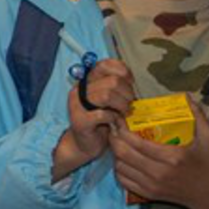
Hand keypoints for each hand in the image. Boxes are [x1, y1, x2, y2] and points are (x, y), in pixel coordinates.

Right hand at [55, 59, 130, 179]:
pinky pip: (103, 114)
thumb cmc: (100, 120)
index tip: (130, 83)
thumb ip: (115, 87)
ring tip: (125, 112)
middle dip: (127, 93)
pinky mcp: (80, 121)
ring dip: (122, 105)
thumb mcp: (108, 100)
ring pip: (107, 95)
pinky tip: (115, 122)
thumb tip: (131, 81)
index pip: (105, 64)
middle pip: (111, 81)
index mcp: (87, 81)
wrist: (84, 144)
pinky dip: (114, 118)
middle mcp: (79, 90)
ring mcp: (77, 105)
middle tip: (130, 104)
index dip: (122, 71)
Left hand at [109, 108, 208, 208]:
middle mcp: (158, 172)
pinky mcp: (148, 194)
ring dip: (115, 153)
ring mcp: (152, 185)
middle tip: (114, 128)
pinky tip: (124, 159)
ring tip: (118, 142)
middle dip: (114, 138)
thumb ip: (198, 115)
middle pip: (123, 153)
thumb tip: (186, 95)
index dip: (123, 129)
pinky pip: (123, 180)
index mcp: (172, 156)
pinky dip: (119, 168)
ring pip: (120, 167)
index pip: (136, 142)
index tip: (120, 119)